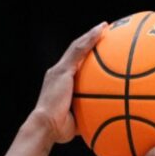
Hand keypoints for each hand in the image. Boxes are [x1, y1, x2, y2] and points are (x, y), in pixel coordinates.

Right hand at [31, 22, 107, 143]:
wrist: (46, 126)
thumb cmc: (61, 129)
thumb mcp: (79, 119)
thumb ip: (90, 114)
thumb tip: (108, 120)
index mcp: (62, 82)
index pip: (75, 64)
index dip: (86, 54)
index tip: (100, 49)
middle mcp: (59, 73)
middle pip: (76, 51)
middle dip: (89, 41)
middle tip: (105, 32)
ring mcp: (59, 71)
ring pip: (77, 47)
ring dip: (91, 35)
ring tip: (105, 26)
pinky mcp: (62, 71)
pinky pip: (79, 51)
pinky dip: (90, 40)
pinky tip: (102, 32)